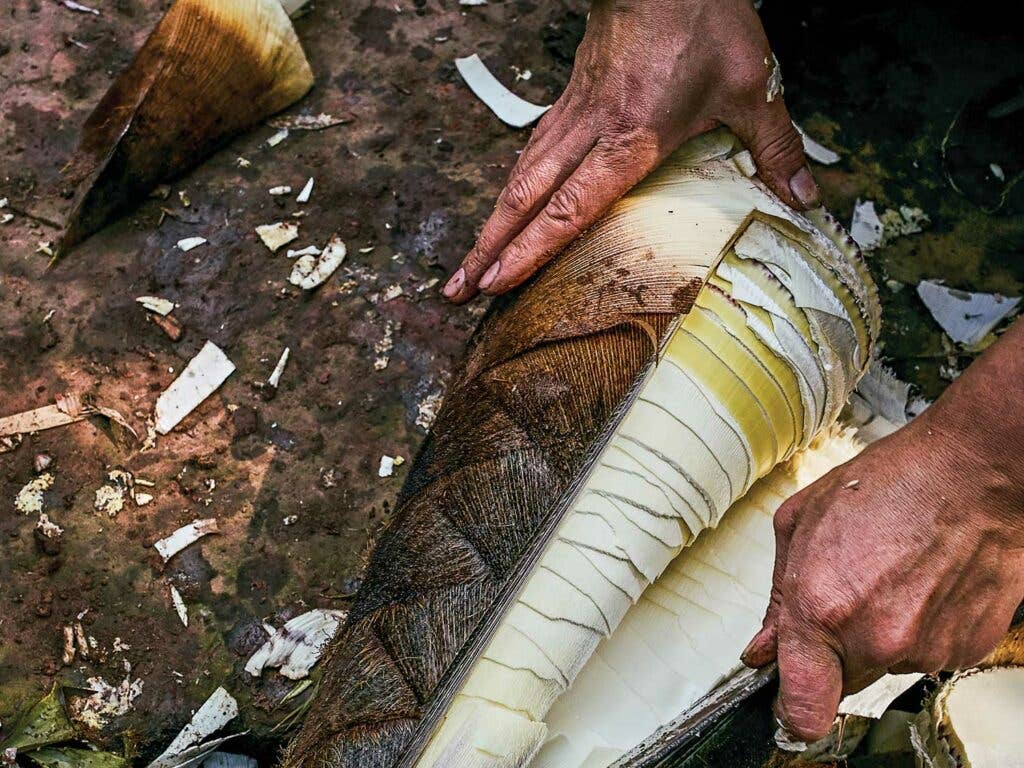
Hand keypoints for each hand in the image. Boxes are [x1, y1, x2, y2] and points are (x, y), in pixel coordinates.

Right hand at [443, 0, 818, 302]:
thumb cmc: (705, 18)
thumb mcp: (752, 83)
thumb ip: (776, 145)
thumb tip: (806, 197)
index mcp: (631, 136)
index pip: (571, 206)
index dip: (532, 249)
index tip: (497, 283)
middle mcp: (590, 129)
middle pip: (526, 197)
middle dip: (490, 248)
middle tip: (458, 289)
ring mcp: (573, 110)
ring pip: (519, 173)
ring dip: (491, 221)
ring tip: (469, 261)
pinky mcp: (570, 95)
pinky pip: (532, 149)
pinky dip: (512, 186)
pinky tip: (506, 205)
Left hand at [742, 322, 1023, 741]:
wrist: (975, 472)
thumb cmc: (892, 482)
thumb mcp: (802, 522)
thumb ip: (778, 597)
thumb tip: (763, 647)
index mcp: (822, 607)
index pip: (802, 707)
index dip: (792, 708)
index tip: (789, 697)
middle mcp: (874, 638)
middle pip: (839, 683)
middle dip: (833, 650)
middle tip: (849, 592)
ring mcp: (925, 648)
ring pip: (883, 665)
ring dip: (879, 633)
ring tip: (891, 573)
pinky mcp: (965, 649)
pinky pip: (925, 654)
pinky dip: (920, 628)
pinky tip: (922, 580)